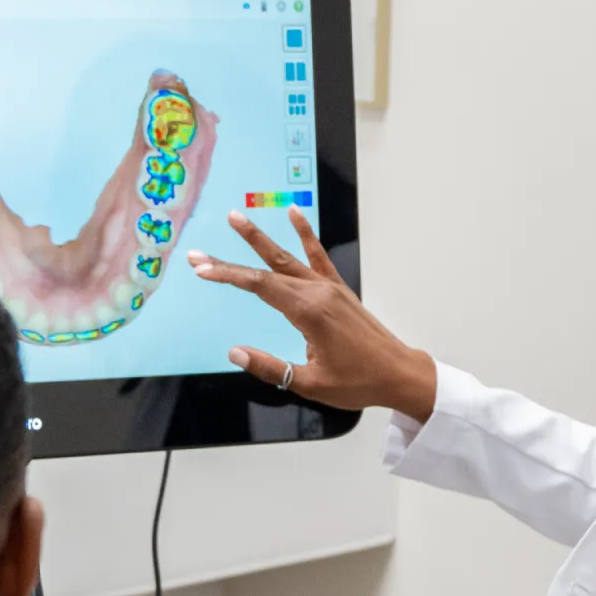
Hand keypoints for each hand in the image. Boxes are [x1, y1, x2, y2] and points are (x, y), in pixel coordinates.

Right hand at [189, 208, 437, 421]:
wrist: (397, 373)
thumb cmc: (358, 382)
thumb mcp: (310, 382)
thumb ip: (271, 368)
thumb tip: (236, 353)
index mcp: (309, 313)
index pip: (259, 286)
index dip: (228, 275)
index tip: (201, 270)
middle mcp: (318, 293)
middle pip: (266, 270)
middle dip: (230, 262)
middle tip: (199, 253)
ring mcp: (329, 288)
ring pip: (287, 257)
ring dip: (260, 238)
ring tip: (236, 217)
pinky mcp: (339, 289)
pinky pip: (318, 256)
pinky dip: (306, 233)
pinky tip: (294, 213)